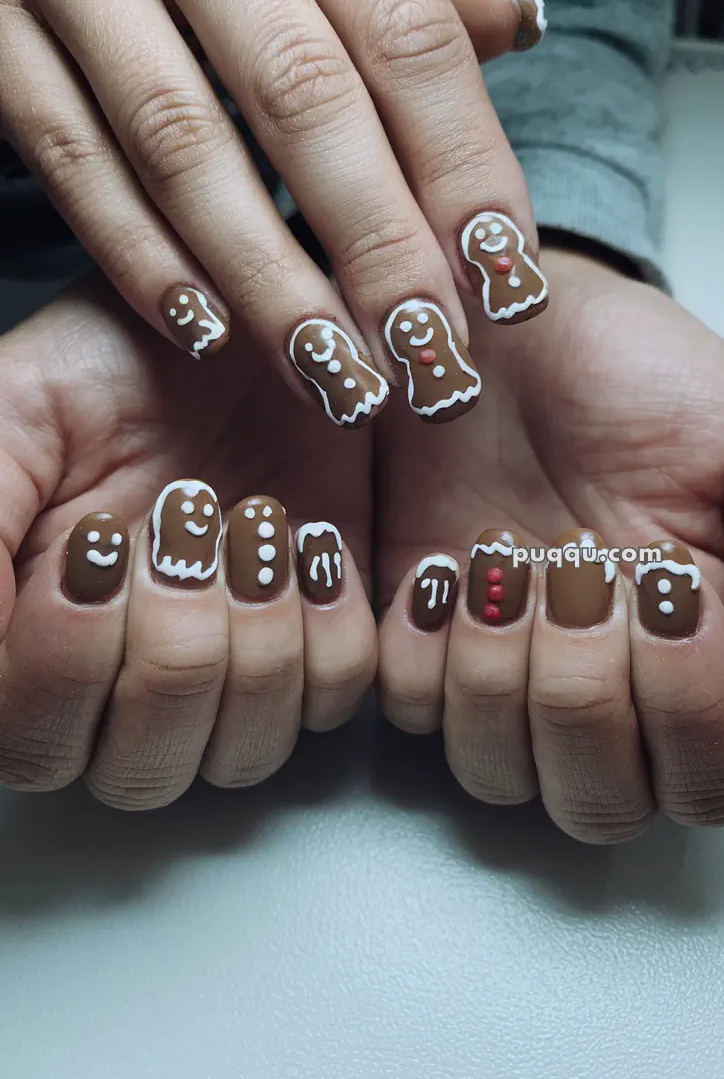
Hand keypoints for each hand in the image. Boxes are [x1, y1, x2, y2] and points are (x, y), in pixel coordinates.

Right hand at [0, 0, 545, 427]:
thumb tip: (516, 30)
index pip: (401, 24)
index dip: (462, 167)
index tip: (504, 281)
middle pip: (299, 93)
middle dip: (378, 246)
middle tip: (428, 356)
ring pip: (183, 147)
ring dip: (269, 281)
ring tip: (336, 371)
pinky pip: (75, 165)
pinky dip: (147, 262)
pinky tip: (213, 332)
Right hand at [0, 280, 374, 806]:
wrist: (240, 308)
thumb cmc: (111, 359)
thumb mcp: (13, 414)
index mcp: (38, 635)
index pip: (33, 741)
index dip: (64, 662)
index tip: (96, 543)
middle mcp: (129, 675)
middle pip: (141, 770)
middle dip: (171, 651)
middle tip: (182, 520)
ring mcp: (230, 666)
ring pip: (243, 750)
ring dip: (253, 638)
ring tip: (251, 518)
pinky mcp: (319, 638)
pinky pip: (336, 693)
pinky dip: (329, 620)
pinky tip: (310, 539)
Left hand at [375, 250, 723, 841]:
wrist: (514, 326)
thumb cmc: (634, 374)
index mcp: (704, 652)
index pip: (711, 771)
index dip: (694, 707)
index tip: (671, 589)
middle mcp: (609, 684)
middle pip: (602, 800)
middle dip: (584, 698)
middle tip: (581, 577)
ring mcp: (512, 669)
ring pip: (499, 771)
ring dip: (499, 678)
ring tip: (505, 561)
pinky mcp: (425, 639)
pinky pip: (410, 708)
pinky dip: (422, 651)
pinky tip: (444, 570)